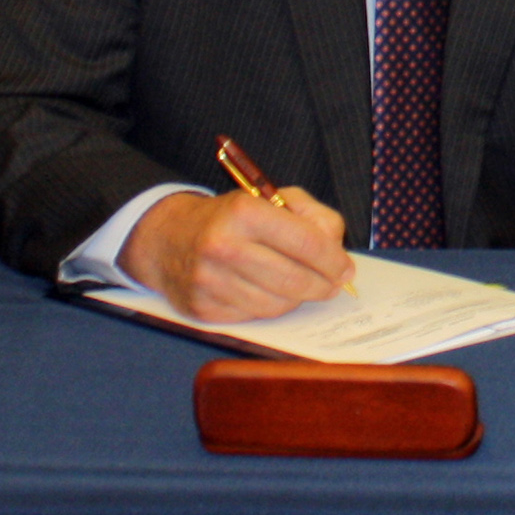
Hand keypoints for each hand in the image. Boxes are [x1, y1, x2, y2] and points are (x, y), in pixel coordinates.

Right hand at [119, 188, 352, 321]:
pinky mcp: (202, 309)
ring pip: (276, 304)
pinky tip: (273, 293)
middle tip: (334, 284)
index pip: (305, 243)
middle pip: (293, 279)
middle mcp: (224, 247)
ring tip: (305, 287)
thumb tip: (336, 251)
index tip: (346, 269)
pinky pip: (253, 317)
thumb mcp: (273, 198)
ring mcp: (210, 281)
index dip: (333, 260)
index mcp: (245, 212)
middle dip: (323, 285)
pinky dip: (270, 307)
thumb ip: (312, 216)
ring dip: (298, 299)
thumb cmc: (231, 217)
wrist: (169, 238)